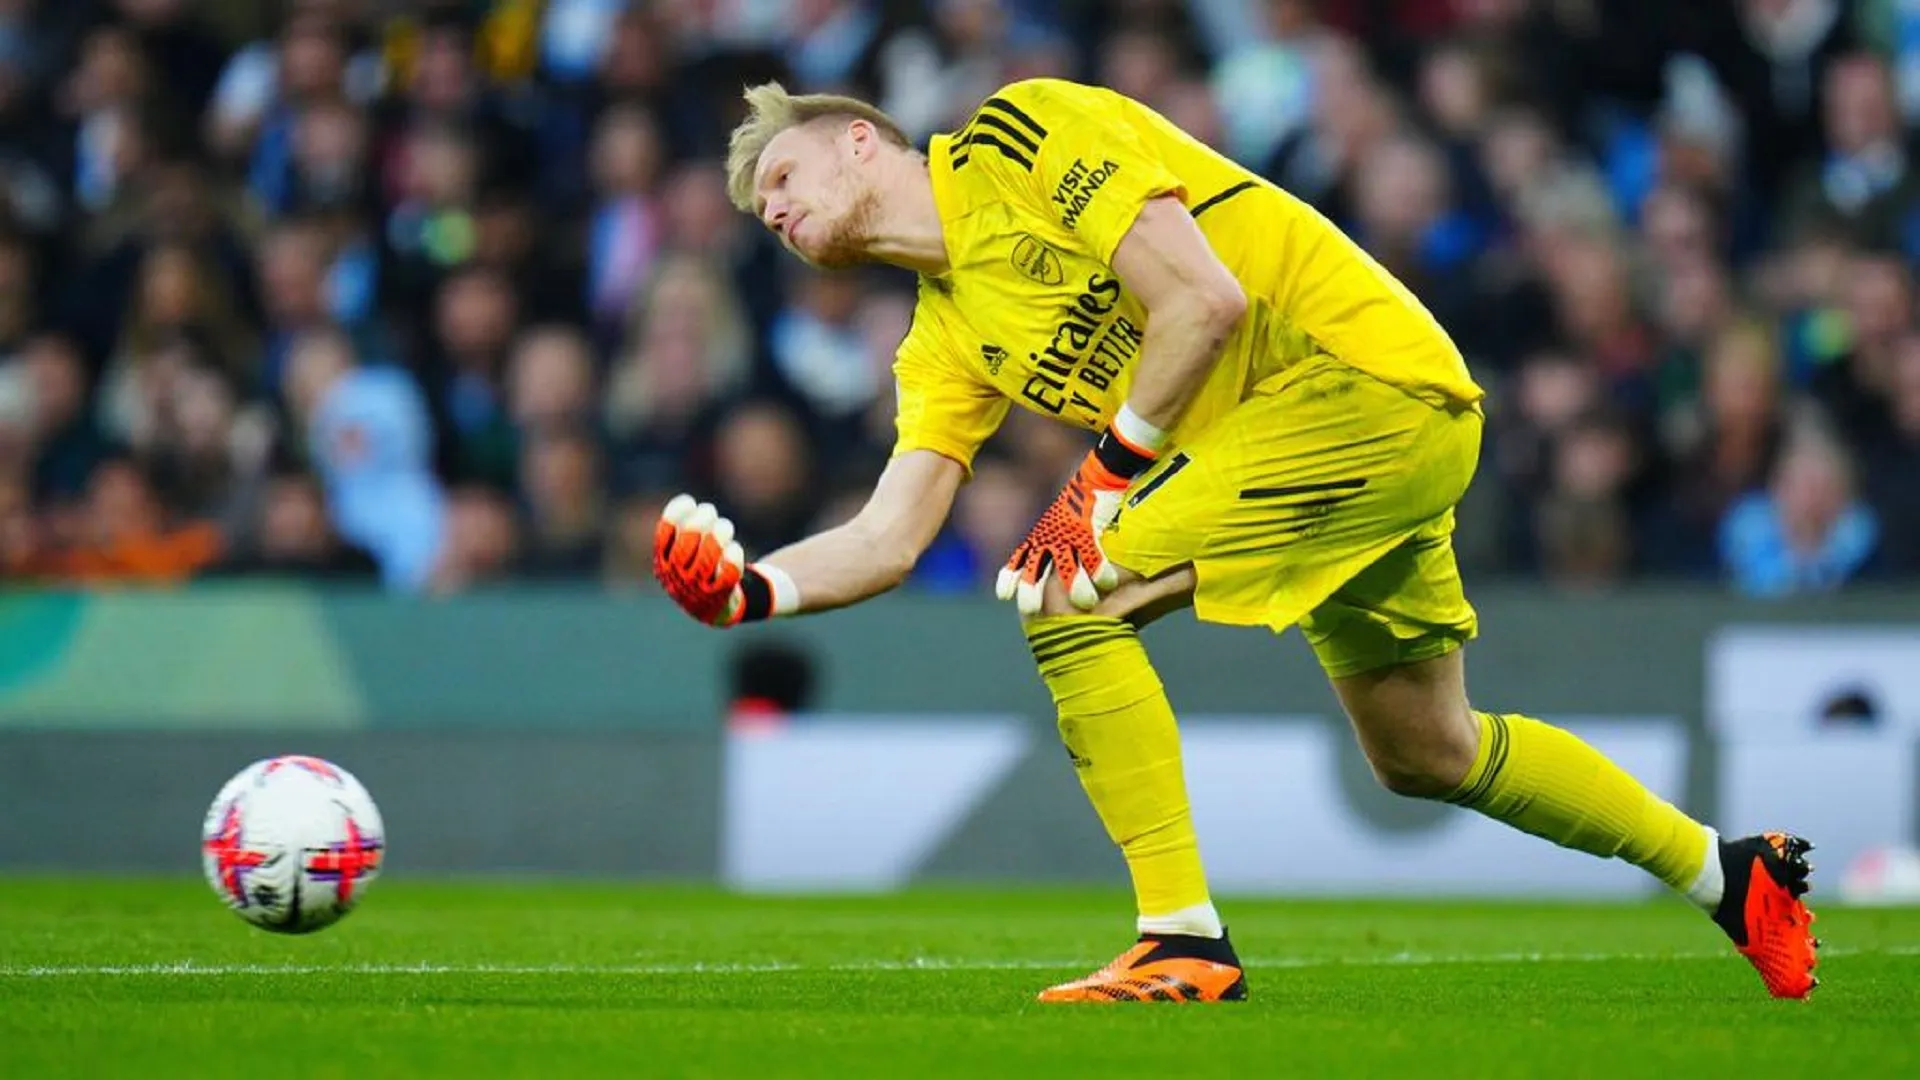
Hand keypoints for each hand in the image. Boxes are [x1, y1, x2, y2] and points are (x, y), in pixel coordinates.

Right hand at [653, 495, 747, 626]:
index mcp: (663, 563)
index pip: (663, 536)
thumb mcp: (683, 551)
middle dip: (699, 522)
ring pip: (707, 561)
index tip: (689, 501)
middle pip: (685, 546)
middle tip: (710, 510)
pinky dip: (732, 559)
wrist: (714, 607)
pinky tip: (734, 547)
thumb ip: (681, 528)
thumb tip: (684, 503)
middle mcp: (677, 576)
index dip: (676, 514)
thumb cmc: (698, 567)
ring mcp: (698, 588)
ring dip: (717, 537)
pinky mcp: (721, 594)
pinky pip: (727, 576)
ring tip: (725, 525)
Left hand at [996, 451, 1132, 615]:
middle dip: (1031, 592)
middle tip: (1031, 611)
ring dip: (1076, 588)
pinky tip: (1109, 583)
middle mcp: (1050, 537)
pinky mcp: (1090, 531)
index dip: (1010, 577)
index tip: (1002, 596)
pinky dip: (1102, 571)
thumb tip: (1049, 562)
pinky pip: (1095, 556)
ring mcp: (1069, 535)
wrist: (1096, 474)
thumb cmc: (1077, 500)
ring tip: (1085, 603)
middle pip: (1035, 569)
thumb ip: (1050, 540)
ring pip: (1067, 568)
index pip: (1019, 558)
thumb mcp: (1054, 520)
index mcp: (1039, 534)